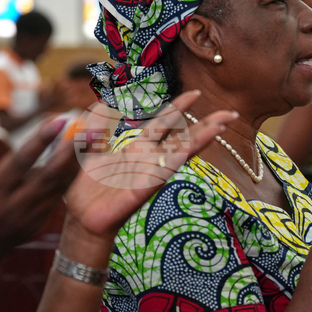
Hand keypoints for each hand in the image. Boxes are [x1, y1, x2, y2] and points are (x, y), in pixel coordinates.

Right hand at [0, 119, 80, 272]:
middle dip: (72, 151)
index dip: (40, 142)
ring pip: (59, 186)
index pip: (20, 164)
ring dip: (77, 162)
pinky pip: (58, 196)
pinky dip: (71, 176)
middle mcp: (13, 208)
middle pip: (49, 176)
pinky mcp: (38, 224)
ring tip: (95, 138)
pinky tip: (81, 158)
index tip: (59, 120)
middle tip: (91, 129)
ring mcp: (29, 218)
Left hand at [64, 91, 236, 240]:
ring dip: (202, 138)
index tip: (196, 92)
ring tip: (222, 125)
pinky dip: (179, 157)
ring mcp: (149, 174)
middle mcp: (149, 159)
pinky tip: (193, 146)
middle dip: (207, 124)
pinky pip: (164, 170)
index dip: (179, 106)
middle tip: (230, 112)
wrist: (81, 218)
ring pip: (181, 152)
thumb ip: (97, 126)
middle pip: (183, 136)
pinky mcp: (143, 189)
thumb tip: (102, 102)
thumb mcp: (89, 149)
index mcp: (137, 148)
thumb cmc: (88, 188)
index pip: (163, 122)